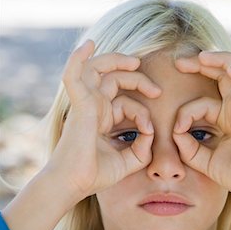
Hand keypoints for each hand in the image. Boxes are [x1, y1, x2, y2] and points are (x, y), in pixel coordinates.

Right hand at [47, 40, 160, 198]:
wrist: (74, 184)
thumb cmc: (95, 175)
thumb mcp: (128, 162)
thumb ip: (142, 148)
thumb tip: (151, 132)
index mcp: (102, 119)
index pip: (125, 103)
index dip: (142, 113)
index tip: (149, 131)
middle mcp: (93, 108)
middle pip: (114, 79)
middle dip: (138, 79)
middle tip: (157, 91)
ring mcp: (84, 104)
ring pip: (97, 69)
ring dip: (116, 60)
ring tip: (135, 62)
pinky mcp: (79, 106)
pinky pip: (74, 75)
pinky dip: (78, 58)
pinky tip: (89, 45)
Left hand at [173, 51, 230, 202]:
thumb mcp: (203, 161)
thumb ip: (187, 147)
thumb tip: (175, 130)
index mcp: (226, 118)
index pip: (202, 102)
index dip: (186, 111)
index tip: (176, 129)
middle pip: (221, 74)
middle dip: (201, 64)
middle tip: (178, 61)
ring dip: (222, 59)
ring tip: (202, 56)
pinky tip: (230, 69)